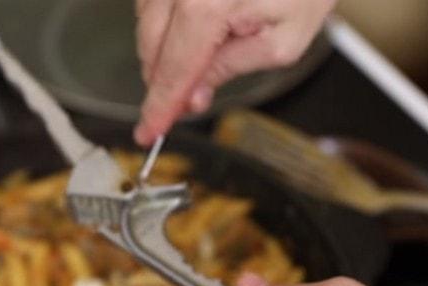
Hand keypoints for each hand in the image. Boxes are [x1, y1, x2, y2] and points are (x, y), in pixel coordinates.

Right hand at [134, 0, 336, 144]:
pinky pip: (150, 1)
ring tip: (208, 42)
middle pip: (152, 48)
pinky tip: (193, 23)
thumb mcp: (282, 40)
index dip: (159, 108)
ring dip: (165, 47)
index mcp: (208, 4)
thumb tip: (193, 96)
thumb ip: (229, 69)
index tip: (148, 132)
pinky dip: (165, 20)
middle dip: (166, 77)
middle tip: (188, 96)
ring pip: (145, 23)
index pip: (174, 71)